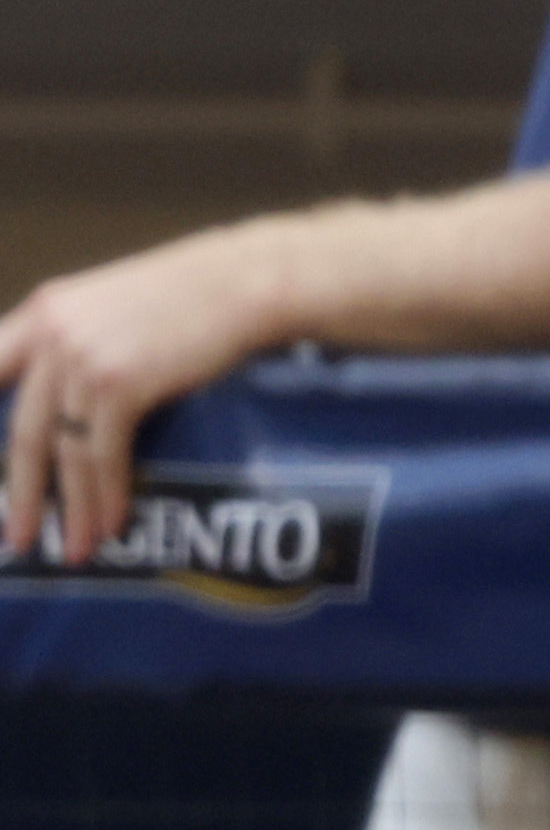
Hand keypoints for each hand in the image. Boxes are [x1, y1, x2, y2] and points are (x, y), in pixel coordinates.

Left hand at [0, 221, 288, 569]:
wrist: (248, 281)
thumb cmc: (190, 294)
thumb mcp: (111, 305)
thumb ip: (71, 342)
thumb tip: (54, 403)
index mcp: (43, 311)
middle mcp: (53, 333)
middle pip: (23, 432)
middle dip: (21, 496)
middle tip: (21, 538)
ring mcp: (83, 358)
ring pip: (63, 452)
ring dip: (70, 509)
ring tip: (75, 548)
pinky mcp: (119, 382)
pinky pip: (102, 454)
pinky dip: (105, 495)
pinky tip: (111, 522)